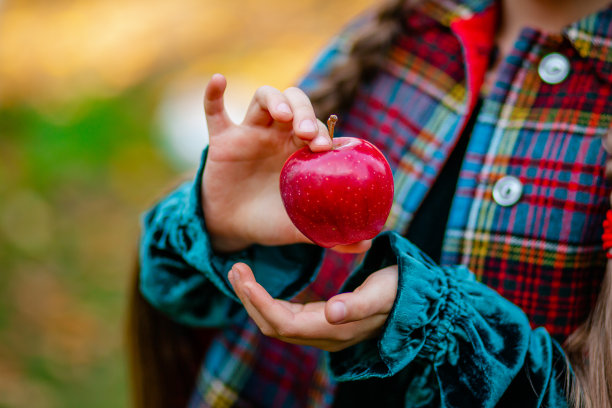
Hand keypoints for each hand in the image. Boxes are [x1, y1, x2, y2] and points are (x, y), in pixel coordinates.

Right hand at [202, 74, 369, 253]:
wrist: (235, 228)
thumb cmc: (272, 221)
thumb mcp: (300, 227)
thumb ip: (331, 233)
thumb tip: (367, 244)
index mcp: (299, 149)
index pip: (316, 126)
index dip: (322, 130)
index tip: (324, 147)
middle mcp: (278, 135)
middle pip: (295, 104)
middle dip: (304, 111)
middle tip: (306, 132)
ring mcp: (250, 134)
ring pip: (264, 99)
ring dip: (275, 101)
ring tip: (283, 116)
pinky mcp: (222, 140)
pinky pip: (215, 112)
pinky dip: (214, 95)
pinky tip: (219, 80)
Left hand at [228, 262, 397, 351]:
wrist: (415, 299)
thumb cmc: (399, 290)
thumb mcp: (381, 292)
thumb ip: (358, 305)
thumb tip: (333, 313)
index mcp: (333, 329)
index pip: (283, 323)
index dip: (259, 303)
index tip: (243, 278)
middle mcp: (324, 334)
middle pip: (273, 325)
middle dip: (249, 299)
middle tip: (234, 268)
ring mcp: (322, 330)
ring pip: (277, 322)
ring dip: (254, 299)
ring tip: (238, 273)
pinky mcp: (323, 320)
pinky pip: (286, 316)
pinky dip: (267, 300)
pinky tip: (259, 285)